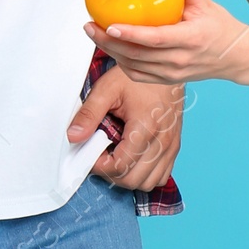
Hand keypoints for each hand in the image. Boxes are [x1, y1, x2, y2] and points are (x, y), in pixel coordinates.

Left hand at [67, 67, 185, 189]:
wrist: (165, 65)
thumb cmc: (137, 78)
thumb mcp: (107, 89)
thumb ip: (89, 114)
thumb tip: (73, 137)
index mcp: (145, 126)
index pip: (120, 166)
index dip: (99, 166)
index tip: (90, 154)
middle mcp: (162, 140)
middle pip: (133, 179)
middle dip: (111, 174)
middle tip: (100, 156)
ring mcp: (171, 146)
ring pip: (148, 183)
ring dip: (128, 177)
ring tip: (115, 158)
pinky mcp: (174, 147)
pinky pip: (161, 176)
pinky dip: (144, 175)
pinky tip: (132, 159)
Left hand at [88, 0, 248, 85]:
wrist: (234, 57)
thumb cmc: (220, 29)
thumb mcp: (208, 4)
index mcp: (190, 40)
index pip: (155, 39)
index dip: (130, 34)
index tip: (109, 25)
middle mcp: (179, 60)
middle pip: (136, 55)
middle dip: (108, 42)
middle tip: (89, 26)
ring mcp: (172, 73)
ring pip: (133, 66)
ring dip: (111, 52)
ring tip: (95, 34)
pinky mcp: (167, 80)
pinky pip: (138, 75)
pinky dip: (121, 62)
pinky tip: (111, 48)